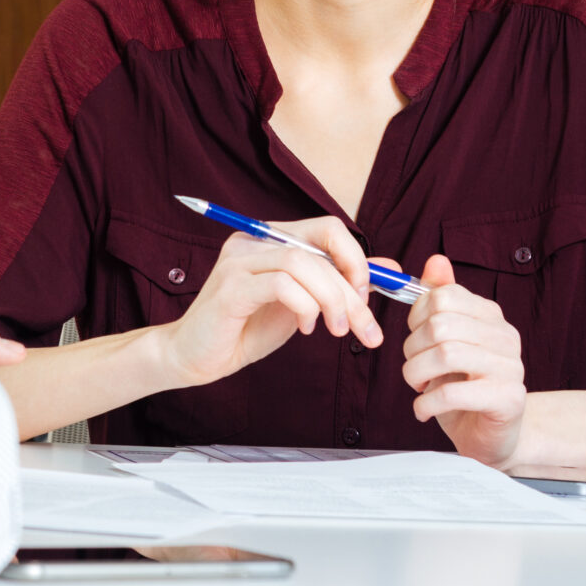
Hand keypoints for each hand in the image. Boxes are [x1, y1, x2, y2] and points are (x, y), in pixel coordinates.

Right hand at [157, 217, 383, 388]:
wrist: (196, 357)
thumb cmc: (246, 328)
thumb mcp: (304, 304)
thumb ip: (339, 283)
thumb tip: (389, 268)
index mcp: (271, 239)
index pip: (327, 228)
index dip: (356, 258)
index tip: (366, 295)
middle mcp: (252, 241)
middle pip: (320, 250)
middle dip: (353, 292)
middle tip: (367, 328)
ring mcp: (238, 261)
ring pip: (303, 264)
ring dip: (332, 301)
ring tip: (336, 331)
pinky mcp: (230, 287)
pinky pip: (281, 285)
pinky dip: (304, 307)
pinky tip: (305, 328)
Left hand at [402, 254, 527, 466]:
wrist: (495, 437)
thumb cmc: (465, 388)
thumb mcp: (447, 342)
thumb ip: (442, 302)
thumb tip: (436, 260)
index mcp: (491, 317)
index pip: (443, 297)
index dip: (416, 318)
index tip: (415, 340)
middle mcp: (505, 336)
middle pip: (441, 324)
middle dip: (412, 350)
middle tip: (414, 371)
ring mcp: (510, 367)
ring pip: (445, 355)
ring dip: (417, 375)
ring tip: (418, 388)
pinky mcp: (508, 399)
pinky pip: (454, 392)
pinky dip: (427, 403)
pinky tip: (424, 409)